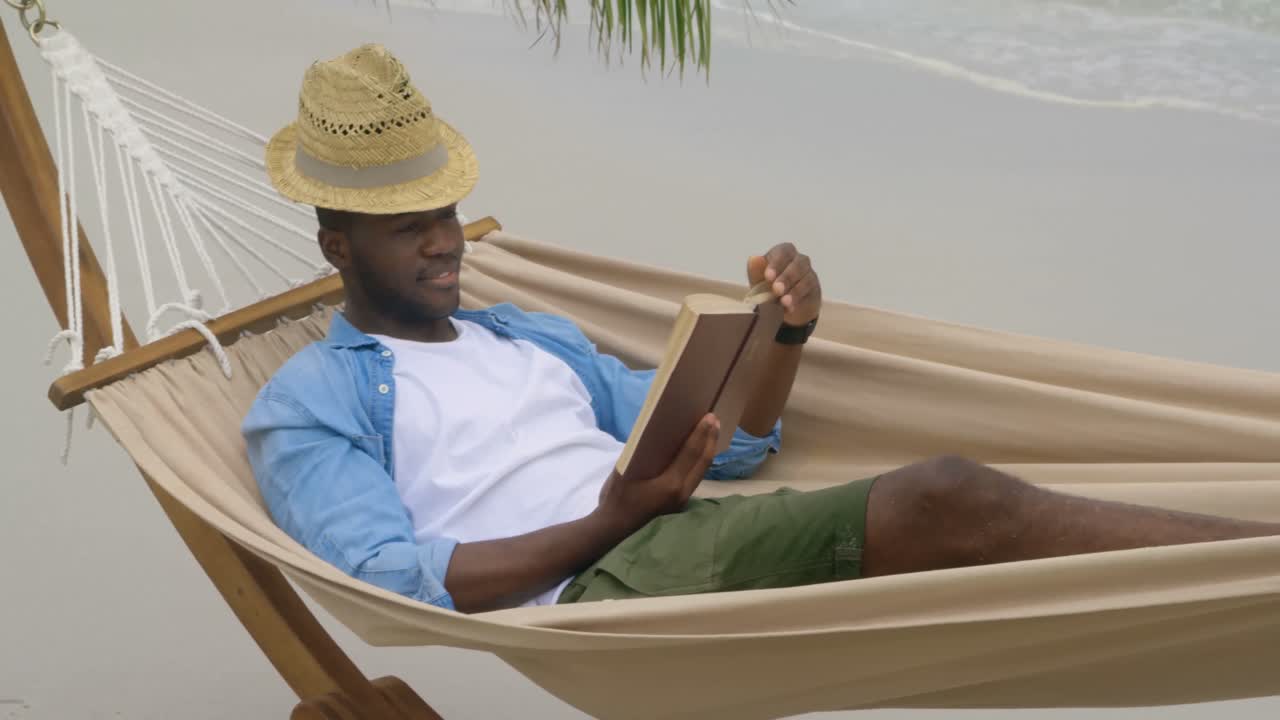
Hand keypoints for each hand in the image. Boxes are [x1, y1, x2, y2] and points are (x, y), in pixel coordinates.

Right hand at [597, 414, 720, 532]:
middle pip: (703, 462)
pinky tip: (699, 453)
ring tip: (711, 432)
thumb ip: (642, 454)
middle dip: (710, 439)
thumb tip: (658, 435)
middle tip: (714, 419)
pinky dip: (699, 462)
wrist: (614, 530)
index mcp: (670, 484)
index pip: (691, 453)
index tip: (709, 417)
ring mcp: (683, 500)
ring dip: (707, 450)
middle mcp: (682, 493)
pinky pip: (695, 478)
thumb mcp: (624, 471)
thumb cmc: (617, 498)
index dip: (701, 433)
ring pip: (701, 471)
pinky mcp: (680, 503)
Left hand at [748, 243, 821, 326]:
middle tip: (776, 289)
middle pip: (798, 263)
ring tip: (783, 302)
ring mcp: (808, 273)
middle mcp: (798, 260)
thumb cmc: (767, 287)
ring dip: (794, 290)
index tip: (768, 276)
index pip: (783, 251)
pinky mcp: (814, 288)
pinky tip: (789, 307)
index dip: (776, 263)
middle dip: (786, 277)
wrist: (781, 307)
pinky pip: (809, 291)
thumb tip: (754, 258)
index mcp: (782, 253)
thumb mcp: (758, 281)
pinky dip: (798, 299)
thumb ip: (755, 270)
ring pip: (806, 277)